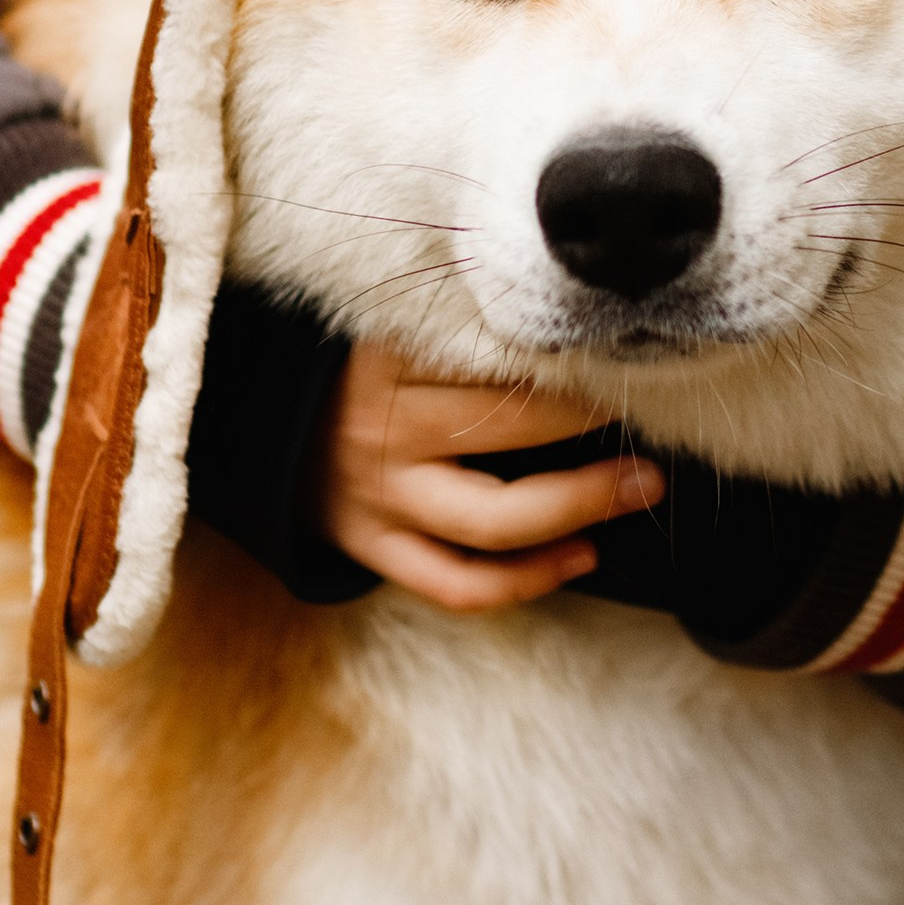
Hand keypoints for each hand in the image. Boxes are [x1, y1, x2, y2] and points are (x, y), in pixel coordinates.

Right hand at [323, 339, 662, 613]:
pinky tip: (582, 556)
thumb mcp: (392, 320)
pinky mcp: (368, 547)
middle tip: (656, 428)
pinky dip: (528, 580)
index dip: (576, 368)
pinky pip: (457, 583)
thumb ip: (463, 322)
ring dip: (583, 507)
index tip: (629, 359)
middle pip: (511, 435)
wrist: (247, 416)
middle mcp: (381, 427)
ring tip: (643, 489)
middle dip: (597, 434)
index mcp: (389, 354)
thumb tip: (580, 327)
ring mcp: (374, 496)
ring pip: (494, 522)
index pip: (502, 362)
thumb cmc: (350, 359)